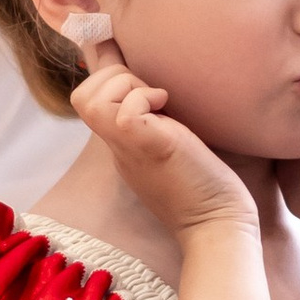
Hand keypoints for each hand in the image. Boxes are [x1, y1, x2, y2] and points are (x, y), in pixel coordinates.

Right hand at [69, 58, 258, 244]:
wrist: (218, 224)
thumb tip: (159, 89)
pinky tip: (167, 108)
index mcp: (122, 143)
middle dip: (113, 76)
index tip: (140, 75)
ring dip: (125, 86)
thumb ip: (156, 119)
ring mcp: (127, 147)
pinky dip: (143, 97)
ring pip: (90, 99)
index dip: (106, 75)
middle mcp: (117, 146)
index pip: (89, 100)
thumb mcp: (169, 142)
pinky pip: (123, 110)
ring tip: (159, 101)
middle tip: (152, 93)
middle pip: (82, 96)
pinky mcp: (147, 146)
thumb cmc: (205, 185)